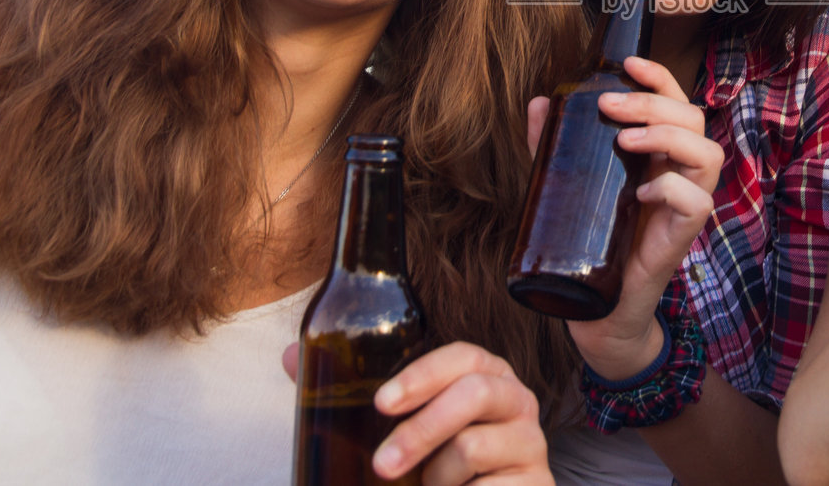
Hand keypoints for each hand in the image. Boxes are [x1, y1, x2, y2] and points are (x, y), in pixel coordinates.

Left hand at [282, 341, 550, 483]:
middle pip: (475, 392)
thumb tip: (291, 355)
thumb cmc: (434, 465)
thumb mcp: (398, 429)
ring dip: (436, 476)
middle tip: (382, 465)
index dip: (424, 374)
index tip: (381, 403)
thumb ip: (351, 394)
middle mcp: (515, 400)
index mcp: (485, 376)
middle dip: (421, 430)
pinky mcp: (537, 481)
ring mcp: (530, 441)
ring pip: (474, 446)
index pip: (464, 356)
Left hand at [530, 55, 720, 379]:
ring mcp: (686, 206)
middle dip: (652, 104)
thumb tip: (540, 102)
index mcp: (659, 155)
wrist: (598, 309)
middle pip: (693, 119)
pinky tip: (642, 192)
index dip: (659, 78)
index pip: (676, 103)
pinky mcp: (683, 238)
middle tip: (609, 108)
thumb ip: (556, 145)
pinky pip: (697, 203)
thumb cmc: (591, 240)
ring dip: (667, 138)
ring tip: (624, 142)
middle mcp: (680, 175)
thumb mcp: (570, 183)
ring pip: (707, 154)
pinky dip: (672, 190)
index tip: (626, 66)